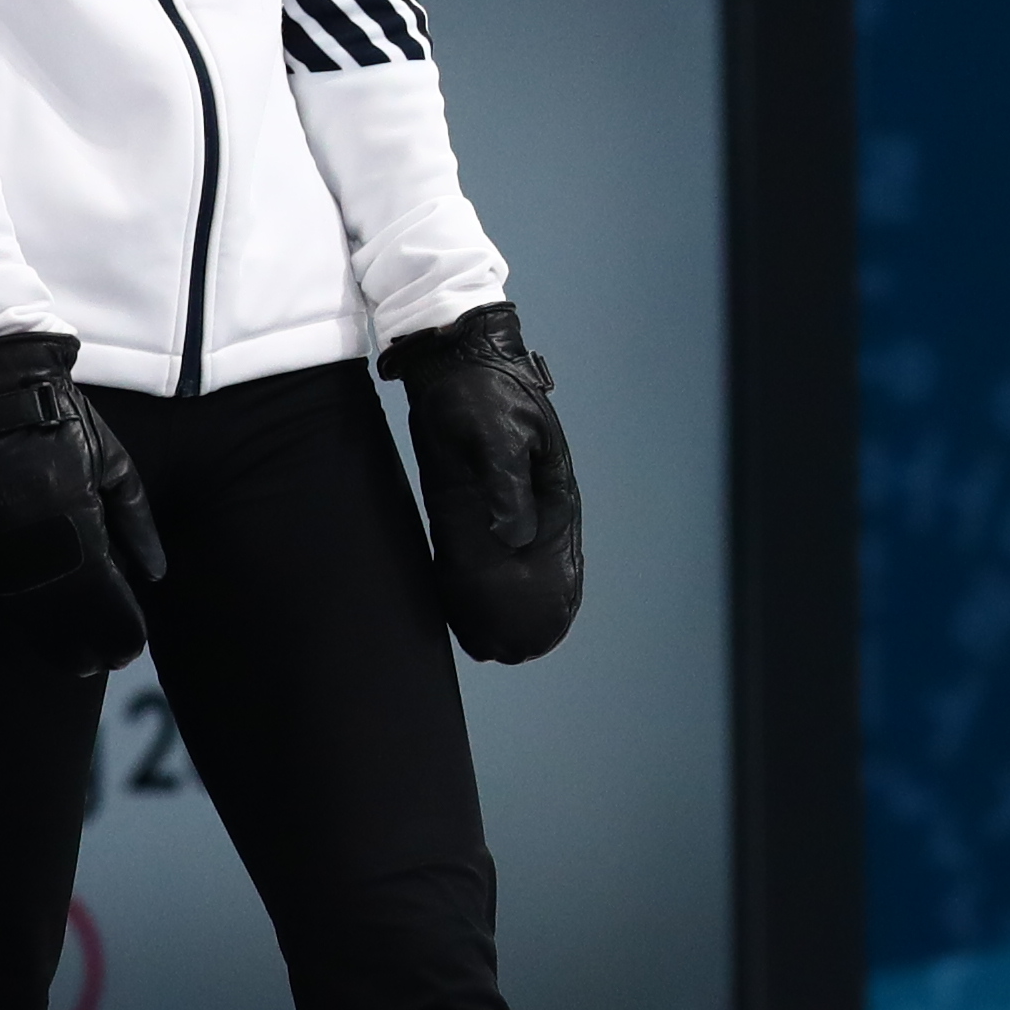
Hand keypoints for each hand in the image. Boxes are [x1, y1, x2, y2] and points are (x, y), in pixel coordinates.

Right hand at [0, 331, 166, 674]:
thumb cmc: (61, 423)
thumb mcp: (114, 464)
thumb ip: (136, 522)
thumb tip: (153, 573)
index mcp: (75, 520)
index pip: (104, 597)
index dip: (121, 628)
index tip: (133, 644)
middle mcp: (33, 542)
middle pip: (64, 617)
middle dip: (90, 644)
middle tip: (108, 659)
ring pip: (28, 615)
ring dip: (54, 641)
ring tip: (77, 658)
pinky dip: (19, 619)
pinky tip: (37, 631)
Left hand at [381, 304, 582, 662]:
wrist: (452, 359)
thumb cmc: (479, 391)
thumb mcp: (498, 435)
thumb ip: (506, 486)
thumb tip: (511, 539)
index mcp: (551, 490)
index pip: (557, 558)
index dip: (550, 599)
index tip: (536, 636)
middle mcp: (531, 502)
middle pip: (536, 569)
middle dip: (526, 610)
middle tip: (507, 651)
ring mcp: (503, 500)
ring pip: (508, 564)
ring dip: (499, 600)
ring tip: (488, 644)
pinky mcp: (471, 495)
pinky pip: (477, 548)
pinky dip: (473, 579)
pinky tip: (462, 606)